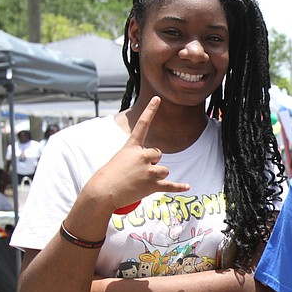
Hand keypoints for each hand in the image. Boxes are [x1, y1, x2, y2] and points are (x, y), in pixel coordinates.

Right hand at [84, 97, 189, 211]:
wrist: (103, 192)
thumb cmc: (108, 177)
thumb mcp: (119, 160)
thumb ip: (135, 158)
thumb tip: (152, 166)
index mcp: (132, 147)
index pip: (143, 125)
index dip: (150, 110)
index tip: (158, 98)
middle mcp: (142, 156)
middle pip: (158, 154)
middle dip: (152, 162)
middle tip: (136, 172)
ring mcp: (149, 170)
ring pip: (164, 170)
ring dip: (157, 175)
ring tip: (141, 181)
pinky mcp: (152, 185)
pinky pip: (170, 185)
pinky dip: (179, 187)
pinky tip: (188, 186)